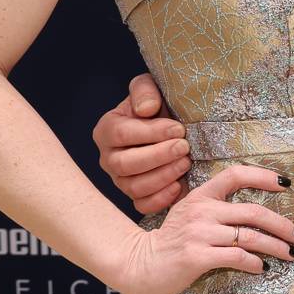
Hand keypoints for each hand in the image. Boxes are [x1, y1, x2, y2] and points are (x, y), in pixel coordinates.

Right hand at [94, 73, 186, 214]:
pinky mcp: (136, 196)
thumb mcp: (149, 88)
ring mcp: (120, 180)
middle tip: (184, 147)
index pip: (121, 134)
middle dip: (158, 156)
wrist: (170, 125)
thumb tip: (145, 110)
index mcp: (107, 130)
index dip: (151, 133)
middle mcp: (108, 158)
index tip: (178, 129)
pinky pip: (143, 206)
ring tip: (186, 162)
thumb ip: (144, 91)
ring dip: (163, 176)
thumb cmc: (157, 105)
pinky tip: (180, 185)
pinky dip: (162, 199)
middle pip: (124, 164)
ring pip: (134, 187)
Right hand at [108, 165, 293, 293]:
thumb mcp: (190, 214)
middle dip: (282, 225)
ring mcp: (199, 234)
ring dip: (276, 247)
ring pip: (250, 237)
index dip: (263, 176)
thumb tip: (257, 214)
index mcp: (201, 196)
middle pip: (254, 211)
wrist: (141, 265)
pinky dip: (255, 263)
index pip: (235, 174)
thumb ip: (216, 208)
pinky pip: (237, 257)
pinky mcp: (197, 257)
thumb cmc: (172, 242)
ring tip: (290, 254)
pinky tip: (263, 268)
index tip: (286, 185)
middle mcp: (202, 211)